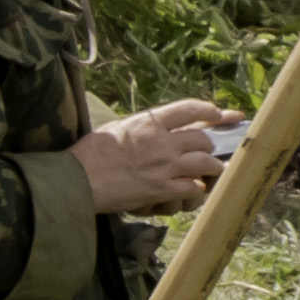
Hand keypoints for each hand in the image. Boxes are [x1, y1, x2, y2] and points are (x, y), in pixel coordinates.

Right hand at [75, 98, 242, 216]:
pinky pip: (192, 187)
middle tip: (209, 149)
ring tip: (213, 169)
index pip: (189, 109)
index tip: (218, 114)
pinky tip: (195, 189)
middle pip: (202, 138)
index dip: (209, 110)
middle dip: (208, 144)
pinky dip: (197, 188)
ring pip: (204, 162)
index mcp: (150, 122)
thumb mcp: (118, 126)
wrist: (81, 178)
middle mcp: (162, 142)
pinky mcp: (162, 189)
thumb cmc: (91, 151)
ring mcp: (165, 166)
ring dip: (211, 166)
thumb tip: (153, 125)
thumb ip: (141, 125)